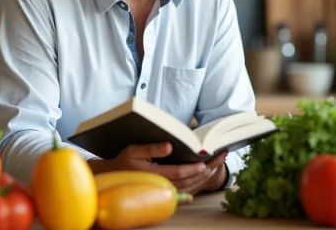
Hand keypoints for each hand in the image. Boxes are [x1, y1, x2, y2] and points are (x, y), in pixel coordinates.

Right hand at [87, 142, 227, 193]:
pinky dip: (198, 182)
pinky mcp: (165, 190)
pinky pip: (186, 189)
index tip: (205, 163)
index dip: (193, 168)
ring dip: (205, 176)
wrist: (114, 175)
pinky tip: (207, 173)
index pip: (178, 173)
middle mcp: (161, 184)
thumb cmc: (124, 160)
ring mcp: (163, 189)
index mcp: (154, 174)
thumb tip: (168, 146)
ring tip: (218, 162)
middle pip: (189, 181)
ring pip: (189, 186)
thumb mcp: (134, 150)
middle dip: (206, 170)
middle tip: (220, 158)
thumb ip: (151, 149)